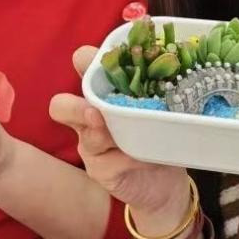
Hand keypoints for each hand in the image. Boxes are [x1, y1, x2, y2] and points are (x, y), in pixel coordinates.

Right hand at [49, 46, 190, 235]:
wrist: (164, 181)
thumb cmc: (160, 133)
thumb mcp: (162, 106)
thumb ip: (161, 89)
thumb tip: (178, 68)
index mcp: (102, 91)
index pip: (82, 66)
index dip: (85, 60)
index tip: (106, 57)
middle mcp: (88, 116)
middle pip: (60, 105)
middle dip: (75, 107)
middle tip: (95, 112)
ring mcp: (90, 145)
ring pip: (88, 137)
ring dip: (111, 135)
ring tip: (134, 134)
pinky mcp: (99, 170)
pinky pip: (112, 162)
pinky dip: (133, 158)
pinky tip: (151, 159)